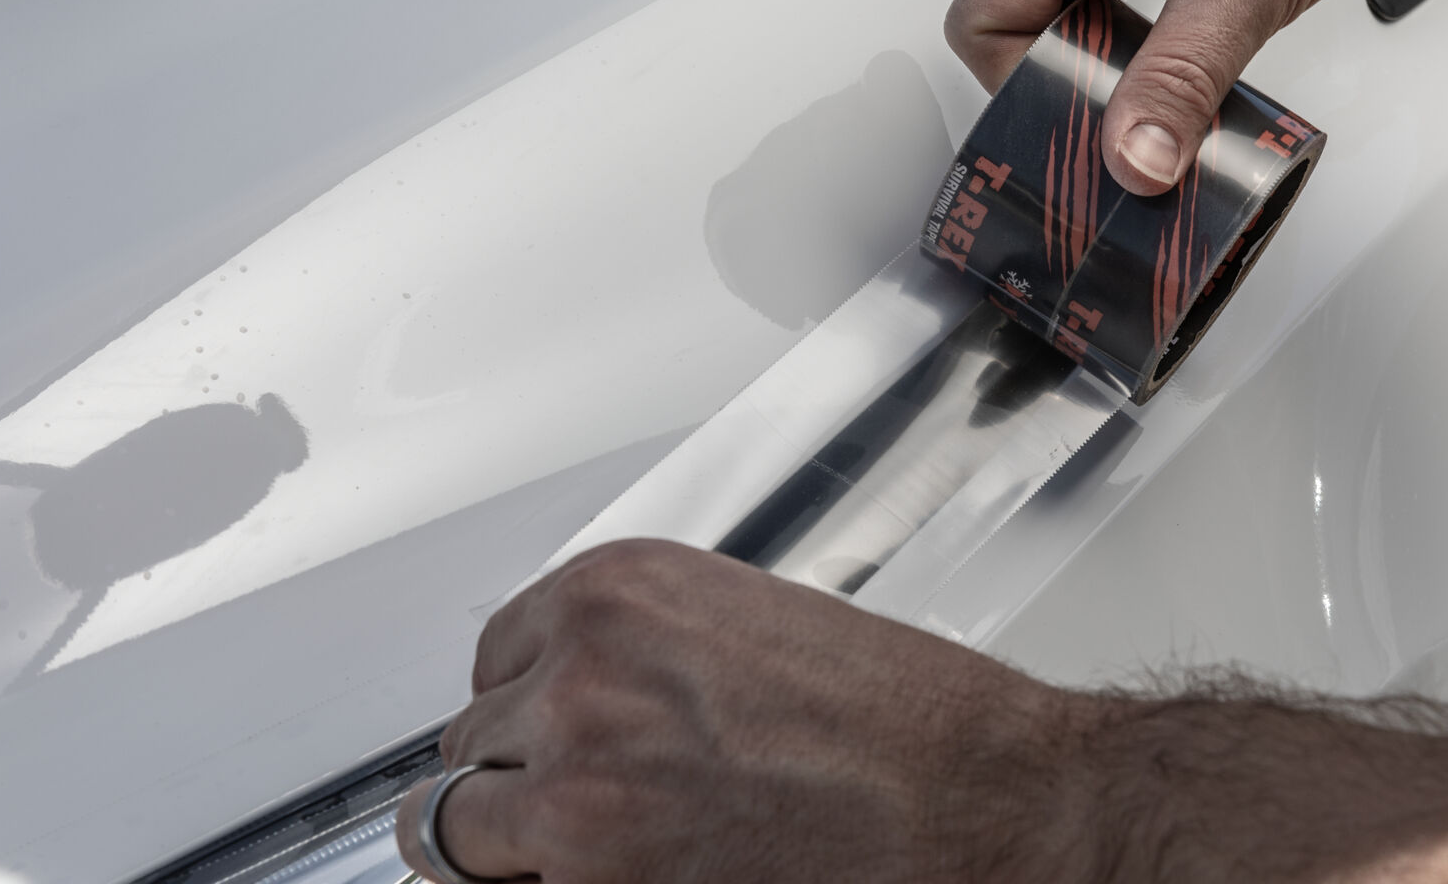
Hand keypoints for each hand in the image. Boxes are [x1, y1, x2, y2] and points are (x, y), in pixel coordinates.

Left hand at [394, 539, 1105, 882]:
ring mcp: (576, 788)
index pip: (496, 655)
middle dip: (518, 782)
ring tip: (592, 859)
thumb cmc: (911, 730)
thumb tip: (587, 708)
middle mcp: (581, 677)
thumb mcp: (753, 632)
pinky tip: (625, 879)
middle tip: (583, 812)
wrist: (990, 810)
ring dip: (512, 852)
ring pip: (457, 831)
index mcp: (619, 591)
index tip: (545, 737)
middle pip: (470, 744)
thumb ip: (646, 657)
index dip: (526, 708)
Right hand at [946, 0, 1419, 194]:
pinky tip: (1169, 57)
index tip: (1079, 123)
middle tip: (1119, 119)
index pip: (982, 22)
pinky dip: (1122, 38)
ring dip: (1094, 61)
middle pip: (1011, 23)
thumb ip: (1184, 79)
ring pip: (1052, 11)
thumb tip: (1135, 156)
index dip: (1019, 87)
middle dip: (1060, 81)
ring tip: (1151, 89)